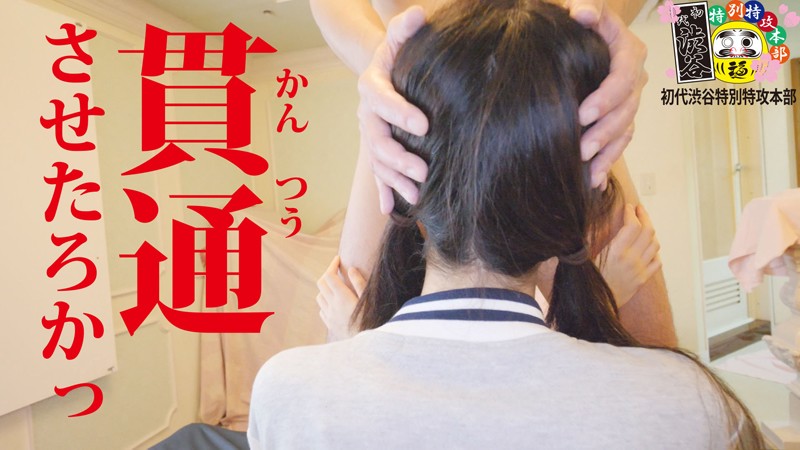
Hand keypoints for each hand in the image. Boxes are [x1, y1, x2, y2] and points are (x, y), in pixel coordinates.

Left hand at [316, 255, 367, 340]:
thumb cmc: (373, 321)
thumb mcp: (369, 301)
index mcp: (342, 297)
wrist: (367, 347)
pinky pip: (321, 310)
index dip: (332, 265)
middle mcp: (332, 305)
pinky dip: (325, 303)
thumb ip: (359, 284)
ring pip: (319, 296)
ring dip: (325, 289)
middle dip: (328, 274)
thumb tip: (350, 269)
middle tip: (337, 270)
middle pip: (321, 283)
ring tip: (337, 287)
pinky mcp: (330, 325)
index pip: (329, 275)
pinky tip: (335, 303)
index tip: (338, 259)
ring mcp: (329, 316)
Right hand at [357, 6, 428, 213]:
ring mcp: (370, 135)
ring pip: (378, 162)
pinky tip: (392, 210)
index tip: (424, 125)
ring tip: (417, 195)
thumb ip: (406, 27)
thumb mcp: (399, 38)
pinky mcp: (377, 150)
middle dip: (399, 158)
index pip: (381, 99)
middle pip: (377, 139)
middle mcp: (366, 114)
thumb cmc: (397, 55)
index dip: (399, 112)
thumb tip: (419, 14)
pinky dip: (384, 192)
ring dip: (395, 181)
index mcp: (371, 86)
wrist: (384, 72)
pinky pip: (378, 174)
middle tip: (424, 171)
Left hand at [565, 0, 648, 187]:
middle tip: (580, 149)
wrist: (583, 35)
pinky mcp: (619, 118)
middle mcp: (634, 80)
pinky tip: (592, 180)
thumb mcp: (585, 5)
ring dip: (607, 153)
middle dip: (604, 133)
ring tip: (587, 171)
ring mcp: (628, 101)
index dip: (605, 99)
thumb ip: (588, 6)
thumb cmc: (581, 19)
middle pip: (626, 111)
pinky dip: (607, 161)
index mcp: (629, 53)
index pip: (623, 79)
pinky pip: (619, 143)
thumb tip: (582, 13)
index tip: (581, 115)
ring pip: (625, 131)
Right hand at [597, 204, 660, 307]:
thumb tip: (593, 221)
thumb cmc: (587, 282)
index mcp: (616, 252)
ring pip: (655, 244)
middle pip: (648, 231)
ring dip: (650, 232)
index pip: (632, 226)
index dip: (631, 213)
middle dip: (644, 216)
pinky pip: (657, 261)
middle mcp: (631, 259)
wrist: (595, 307)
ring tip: (642, 226)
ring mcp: (640, 270)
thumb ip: (589, 238)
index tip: (627, 207)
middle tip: (638, 210)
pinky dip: (654, 251)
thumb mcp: (583, 258)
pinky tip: (647, 248)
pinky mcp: (643, 279)